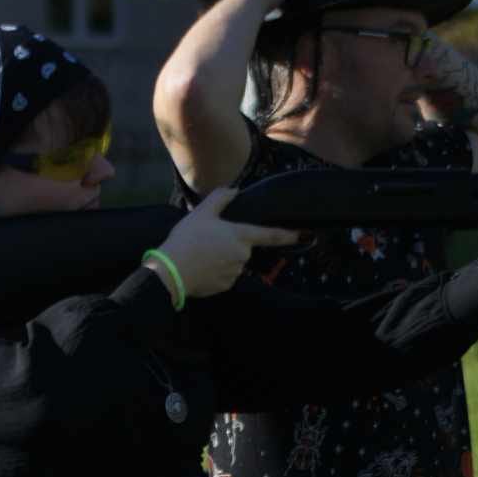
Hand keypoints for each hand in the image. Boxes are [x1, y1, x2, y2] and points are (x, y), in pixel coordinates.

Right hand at [157, 187, 301, 299]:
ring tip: (200, 254)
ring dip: (222, 258)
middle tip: (207, 241)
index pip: (270, 235)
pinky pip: (225, 276)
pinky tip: (201, 267)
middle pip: (243, 247)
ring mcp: (235, 273)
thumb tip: (234, 190)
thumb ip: (220, 199)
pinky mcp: (225, 286)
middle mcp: (243, 256)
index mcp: (240, 236)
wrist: (172, 270)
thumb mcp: (202, 212)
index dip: (289, 235)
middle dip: (230, 244)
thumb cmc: (187, 239)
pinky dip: (215, 271)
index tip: (305, 235)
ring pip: (233, 262)